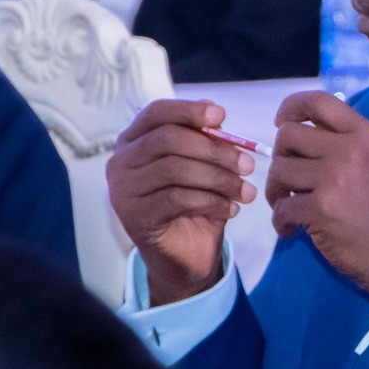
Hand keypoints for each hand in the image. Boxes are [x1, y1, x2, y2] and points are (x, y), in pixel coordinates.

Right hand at [107, 99, 254, 304]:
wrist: (185, 257)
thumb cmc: (193, 206)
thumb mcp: (203, 168)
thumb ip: (205, 141)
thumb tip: (216, 117)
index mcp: (135, 141)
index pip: (156, 113)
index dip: (188, 110)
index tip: (221, 116)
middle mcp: (122, 161)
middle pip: (167, 139)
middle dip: (214, 150)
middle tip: (247, 165)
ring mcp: (123, 189)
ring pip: (174, 169)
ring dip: (218, 178)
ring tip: (244, 191)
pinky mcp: (134, 216)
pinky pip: (176, 199)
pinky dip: (211, 201)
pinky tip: (230, 209)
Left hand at [264, 92, 368, 301]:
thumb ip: (356, 147)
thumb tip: (314, 140)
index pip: (320, 102)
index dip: (292, 107)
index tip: (281, 122)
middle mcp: (350, 151)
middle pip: (289, 135)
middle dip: (280, 155)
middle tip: (287, 177)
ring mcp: (334, 180)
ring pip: (280, 169)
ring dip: (276, 189)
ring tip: (287, 204)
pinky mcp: (321, 211)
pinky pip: (283, 207)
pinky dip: (281, 220)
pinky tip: (291, 230)